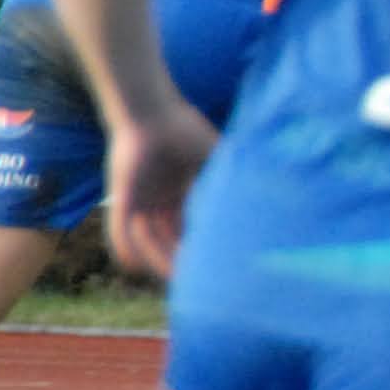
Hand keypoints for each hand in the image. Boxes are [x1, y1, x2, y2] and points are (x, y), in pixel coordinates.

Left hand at [103, 99, 216, 278]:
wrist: (150, 108)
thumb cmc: (182, 127)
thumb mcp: (215, 159)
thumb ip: (230, 180)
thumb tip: (267, 197)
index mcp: (175, 193)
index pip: (186, 228)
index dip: (198, 247)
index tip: (215, 264)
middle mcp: (155, 201)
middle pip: (167, 240)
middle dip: (179, 260)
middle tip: (196, 280)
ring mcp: (137, 200)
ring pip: (147, 239)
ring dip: (159, 258)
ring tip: (177, 275)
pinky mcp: (122, 196)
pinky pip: (121, 228)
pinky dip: (126, 246)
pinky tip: (135, 264)